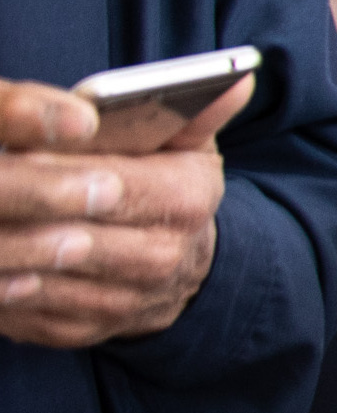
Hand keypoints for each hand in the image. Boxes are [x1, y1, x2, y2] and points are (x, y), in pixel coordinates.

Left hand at [0, 74, 246, 345]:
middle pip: (70, 238)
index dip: (54, 169)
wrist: (187, 271)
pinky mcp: (85, 330)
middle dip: (20, 215)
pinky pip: (29, 315)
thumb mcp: (189, 146)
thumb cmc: (173, 191)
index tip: (11, 150)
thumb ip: (196, 111)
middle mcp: (159, 259)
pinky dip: (1, 295)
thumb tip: (236, 81)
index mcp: (184, 201)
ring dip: (4, 257)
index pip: (108, 183)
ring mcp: (123, 302)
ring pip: (44, 281)